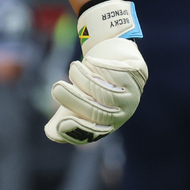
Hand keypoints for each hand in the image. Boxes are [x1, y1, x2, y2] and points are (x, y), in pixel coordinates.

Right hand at [45, 0, 147, 143]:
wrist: (112, 56)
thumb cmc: (91, 82)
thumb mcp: (76, 99)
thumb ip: (65, 116)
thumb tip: (52, 133)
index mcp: (106, 123)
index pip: (93, 133)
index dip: (78, 131)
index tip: (60, 124)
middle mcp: (121, 113)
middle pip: (99, 113)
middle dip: (75, 101)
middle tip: (57, 88)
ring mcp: (131, 93)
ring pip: (106, 94)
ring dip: (84, 79)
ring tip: (74, 67)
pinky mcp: (136, 73)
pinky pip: (117, 74)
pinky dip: (99, 67)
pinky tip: (91, 61)